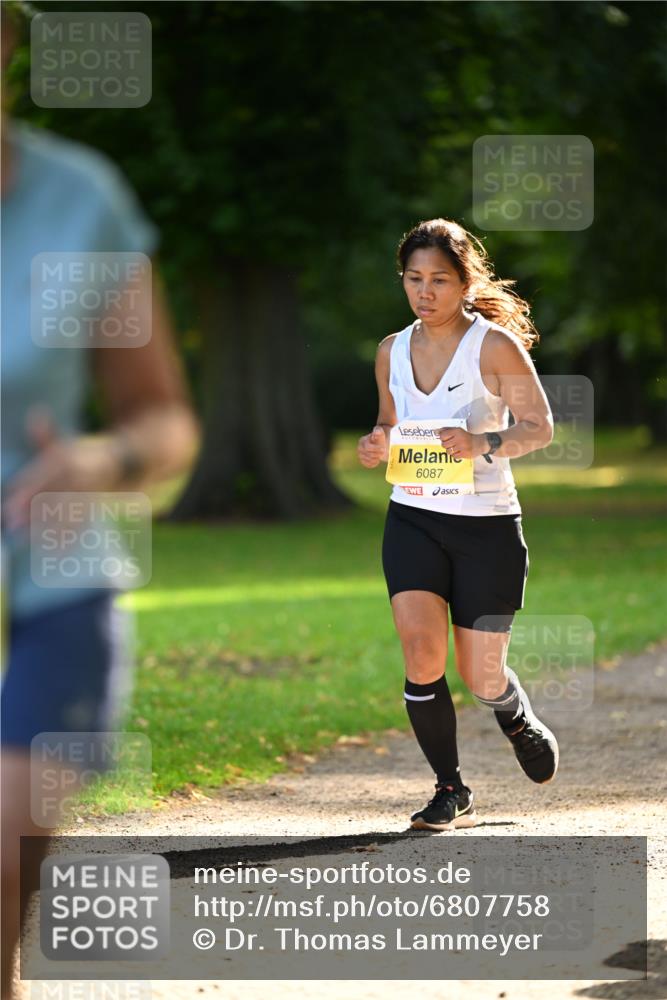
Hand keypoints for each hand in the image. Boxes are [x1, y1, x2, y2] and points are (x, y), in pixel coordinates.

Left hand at [2, 407, 121, 532]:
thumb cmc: (84, 457)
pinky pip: (83, 522)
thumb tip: (35, 414)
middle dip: (31, 511)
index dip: (23, 492)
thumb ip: (45, 437)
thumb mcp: (66, 445)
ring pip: (66, 511)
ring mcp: (90, 491)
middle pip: (51, 495)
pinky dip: (70, 535)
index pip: (40, 477)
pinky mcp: (97, 505)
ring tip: (29, 538)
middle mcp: (79, 475)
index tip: (7, 507)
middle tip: (11, 526)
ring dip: (46, 526)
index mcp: (67, 459)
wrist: (129, 463)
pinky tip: (56, 548)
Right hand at [358, 425, 387, 467]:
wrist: (380, 443)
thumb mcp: (380, 432)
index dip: (376, 449)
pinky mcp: (363, 461)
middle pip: (368, 455)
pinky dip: (373, 464)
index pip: (368, 447)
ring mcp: (360, 455)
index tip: (383, 449)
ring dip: (376, 459)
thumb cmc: (380, 437)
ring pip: (368, 460)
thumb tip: (377, 433)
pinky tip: (377, 460)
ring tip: (380, 455)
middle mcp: (359, 448)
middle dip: (377, 454)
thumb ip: (378, 432)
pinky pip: (367, 465)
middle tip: (383, 453)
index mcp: (362, 441)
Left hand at [438, 427, 485, 459]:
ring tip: (456, 448)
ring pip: (448, 451)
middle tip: (452, 443)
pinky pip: (453, 456)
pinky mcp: (464, 454)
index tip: (446, 438)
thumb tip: (435, 431)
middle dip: (447, 445)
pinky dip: (455, 455)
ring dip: (451, 450)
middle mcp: (459, 439)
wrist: (479, 443)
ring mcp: (461, 447)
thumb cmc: (466, 437)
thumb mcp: (457, 430)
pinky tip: (459, 451)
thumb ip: (446, 430)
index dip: (443, 438)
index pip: (442, 436)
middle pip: (444, 445)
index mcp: (457, 431)